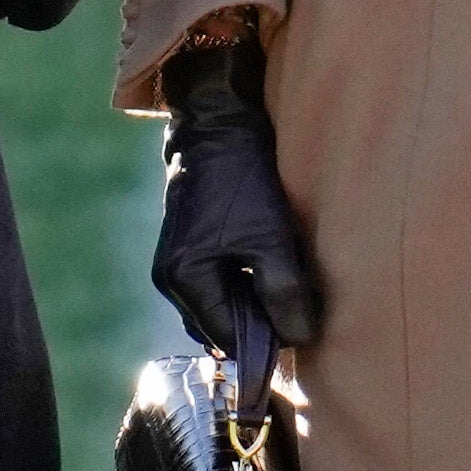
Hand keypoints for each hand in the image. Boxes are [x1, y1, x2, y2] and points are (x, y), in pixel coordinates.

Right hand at [152, 31, 321, 351]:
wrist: (219, 124)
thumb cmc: (243, 180)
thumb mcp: (271, 238)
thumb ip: (285, 293)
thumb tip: (299, 339)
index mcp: (184, 279)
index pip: (226, 340)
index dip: (264, 346)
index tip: (299, 339)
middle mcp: (171, 278)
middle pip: (220, 329)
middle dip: (258, 328)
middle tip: (297, 315)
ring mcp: (176, 264)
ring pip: (220, 308)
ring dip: (252, 308)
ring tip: (286, 292)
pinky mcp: (188, 248)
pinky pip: (218, 287)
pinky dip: (243, 289)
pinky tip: (270, 272)